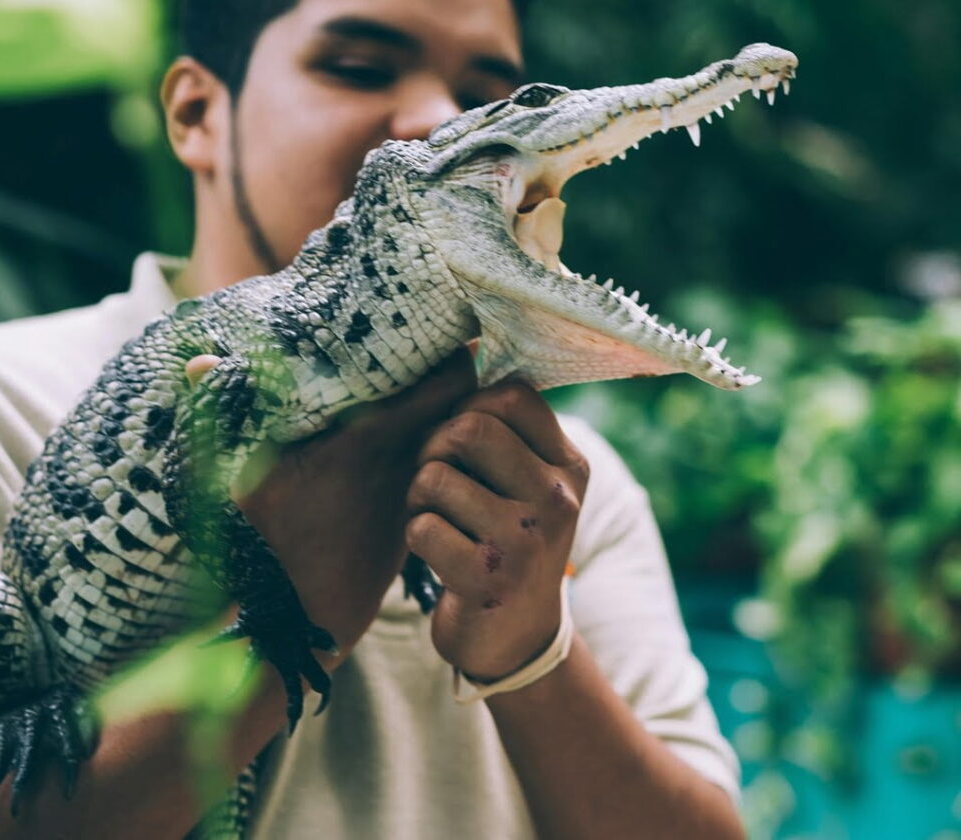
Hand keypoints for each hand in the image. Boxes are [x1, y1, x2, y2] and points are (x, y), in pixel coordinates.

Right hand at [189, 349, 475, 659]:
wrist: (299, 626)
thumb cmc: (266, 547)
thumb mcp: (239, 477)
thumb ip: (223, 412)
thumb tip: (197, 359)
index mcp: (372, 440)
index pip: (447, 381)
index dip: (457, 350)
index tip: (455, 326)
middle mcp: (405, 463)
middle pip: (458, 402)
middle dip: (456, 374)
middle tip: (447, 344)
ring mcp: (412, 493)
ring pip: (451, 436)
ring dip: (448, 412)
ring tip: (438, 381)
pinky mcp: (410, 519)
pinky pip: (438, 469)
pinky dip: (438, 447)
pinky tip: (421, 434)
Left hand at [405, 381, 588, 680]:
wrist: (517, 635)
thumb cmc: (509, 538)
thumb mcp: (529, 482)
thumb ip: (507, 429)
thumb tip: (463, 352)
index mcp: (570, 465)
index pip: (509, 394)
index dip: (466, 405)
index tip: (461, 437)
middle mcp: (557, 499)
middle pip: (468, 426)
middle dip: (433, 446)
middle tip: (436, 476)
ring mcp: (524, 542)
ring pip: (434, 476)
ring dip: (418, 496)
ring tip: (436, 517)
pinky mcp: (488, 581)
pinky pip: (421, 526)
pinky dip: (416, 536)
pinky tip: (437, 554)